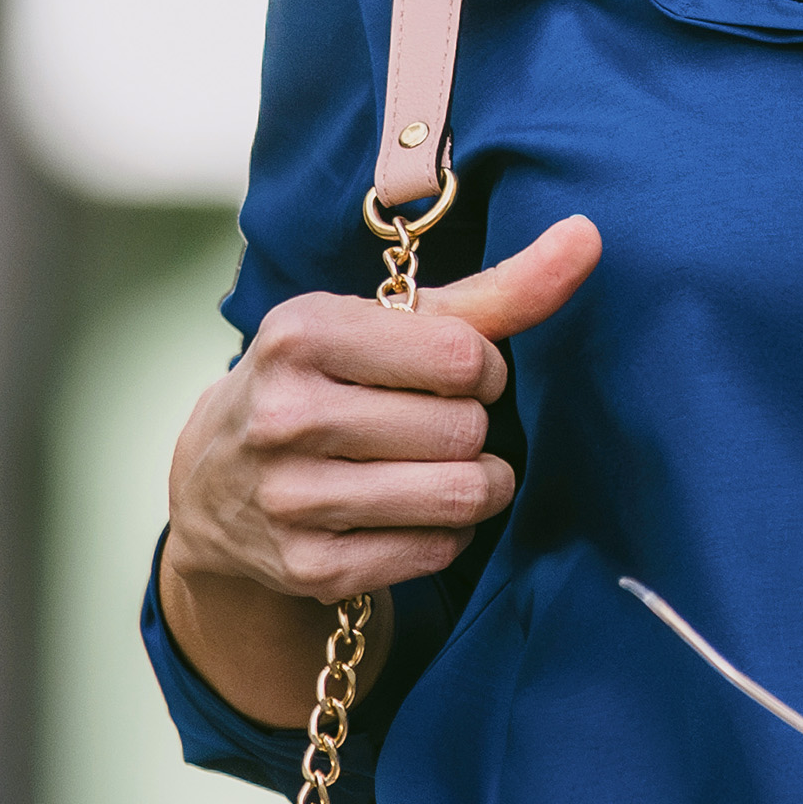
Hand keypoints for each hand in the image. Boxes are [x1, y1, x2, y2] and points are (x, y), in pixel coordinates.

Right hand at [160, 214, 602, 727]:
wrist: (214, 480)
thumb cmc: (327, 378)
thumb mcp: (386, 323)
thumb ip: (494, 289)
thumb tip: (589, 236)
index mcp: (302, 334)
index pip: (463, 357)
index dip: (485, 369)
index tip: (462, 374)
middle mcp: (284, 415)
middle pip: (464, 429)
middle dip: (476, 426)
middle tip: (446, 423)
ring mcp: (291, 498)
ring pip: (459, 495)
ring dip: (480, 483)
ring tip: (451, 467)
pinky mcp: (309, 568)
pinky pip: (435, 551)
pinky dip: (448, 533)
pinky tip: (415, 511)